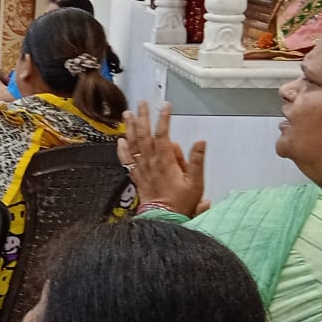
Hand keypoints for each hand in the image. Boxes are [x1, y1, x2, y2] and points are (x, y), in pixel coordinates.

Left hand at [119, 101, 205, 216]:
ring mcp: (141, 168)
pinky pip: (126, 160)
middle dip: (143, 117)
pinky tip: (120, 140)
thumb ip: (197, 161)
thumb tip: (201, 141)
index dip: (164, 118)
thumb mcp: (196, 182)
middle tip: (141, 103)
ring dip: (130, 128)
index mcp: (165, 161)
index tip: (165, 105)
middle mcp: (150, 162)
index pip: (163, 134)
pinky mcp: (135, 176)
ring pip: (133, 144)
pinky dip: (122, 149)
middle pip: (144, 135)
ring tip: (127, 114)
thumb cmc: (181, 202)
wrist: (163, 218)